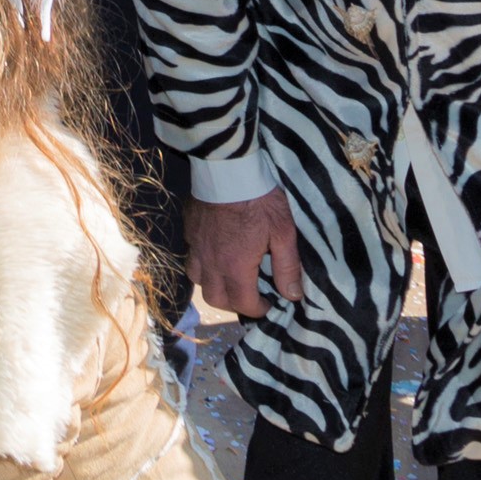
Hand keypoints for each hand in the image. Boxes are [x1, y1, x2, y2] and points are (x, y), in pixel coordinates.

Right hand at [187, 190, 303, 318]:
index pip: (243, 303)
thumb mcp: (283, 233)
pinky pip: (191, 255)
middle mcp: (211, 263)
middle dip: (233, 303)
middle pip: (215, 299)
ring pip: (198, 279)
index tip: (269, 304)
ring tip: (229, 276)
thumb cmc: (260, 201)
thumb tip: (292, 296)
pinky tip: (215, 250)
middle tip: (250, 294)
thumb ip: (287, 267)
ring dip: (214, 284)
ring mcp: (196, 246)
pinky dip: (202, 261)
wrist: (227, 169)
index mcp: (235, 267)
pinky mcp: (188, 229)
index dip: (258, 310)